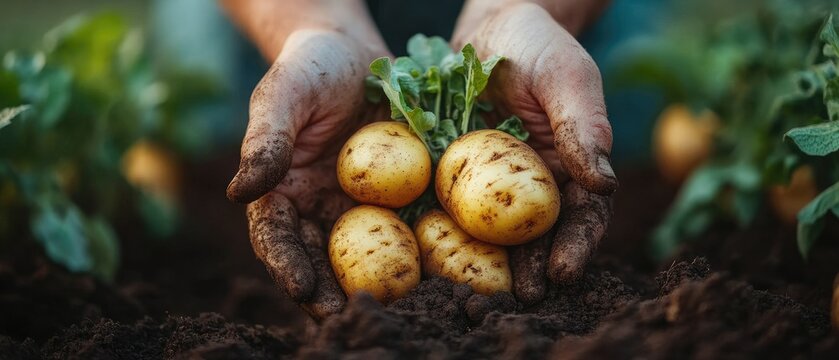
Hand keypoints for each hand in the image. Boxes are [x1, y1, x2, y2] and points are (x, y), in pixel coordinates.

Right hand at [222, 0, 389, 318]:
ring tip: (395, 308)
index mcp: (281, 191)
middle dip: (331, 293)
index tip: (302, 289)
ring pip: (365, 254)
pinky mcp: (398, 198)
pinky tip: (435, 269)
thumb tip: (241, 193)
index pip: (276, 236)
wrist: (355, 52)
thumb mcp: (283, 94)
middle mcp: (318, 208)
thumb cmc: (310, 67)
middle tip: (350, 318)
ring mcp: (359, 207)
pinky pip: (407, 227)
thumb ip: (265, 140)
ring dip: (377, 284)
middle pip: (321, 259)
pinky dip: (418, 252)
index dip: (286, 265)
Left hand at [452, 1, 614, 303]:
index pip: (580, 215)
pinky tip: (433, 252)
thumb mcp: (565, 77)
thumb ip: (583, 124)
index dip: (575, 245)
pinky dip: (444, 230)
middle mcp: (531, 182)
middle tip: (522, 297)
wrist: (488, 26)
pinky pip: (448, 204)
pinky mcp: (452, 172)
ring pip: (491, 229)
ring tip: (479, 292)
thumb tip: (604, 184)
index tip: (563, 270)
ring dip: (489, 262)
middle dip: (532, 268)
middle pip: (536, 234)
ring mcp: (489, 180)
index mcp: (569, 166)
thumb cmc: (536, 44)